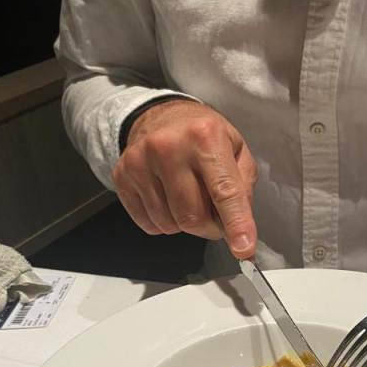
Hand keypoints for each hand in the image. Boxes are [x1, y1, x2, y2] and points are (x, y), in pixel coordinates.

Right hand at [112, 99, 257, 256]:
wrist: (158, 116)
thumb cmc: (201, 135)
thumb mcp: (236, 148)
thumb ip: (243, 187)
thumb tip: (239, 228)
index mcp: (205, 136)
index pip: (224, 191)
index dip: (236, 223)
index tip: (244, 249)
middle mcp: (169, 147)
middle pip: (193, 217)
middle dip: (209, 227)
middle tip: (213, 213)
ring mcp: (140, 162)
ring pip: (170, 225)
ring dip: (185, 223)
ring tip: (188, 197)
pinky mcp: (122, 177)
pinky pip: (149, 225)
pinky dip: (163, 222)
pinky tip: (167, 198)